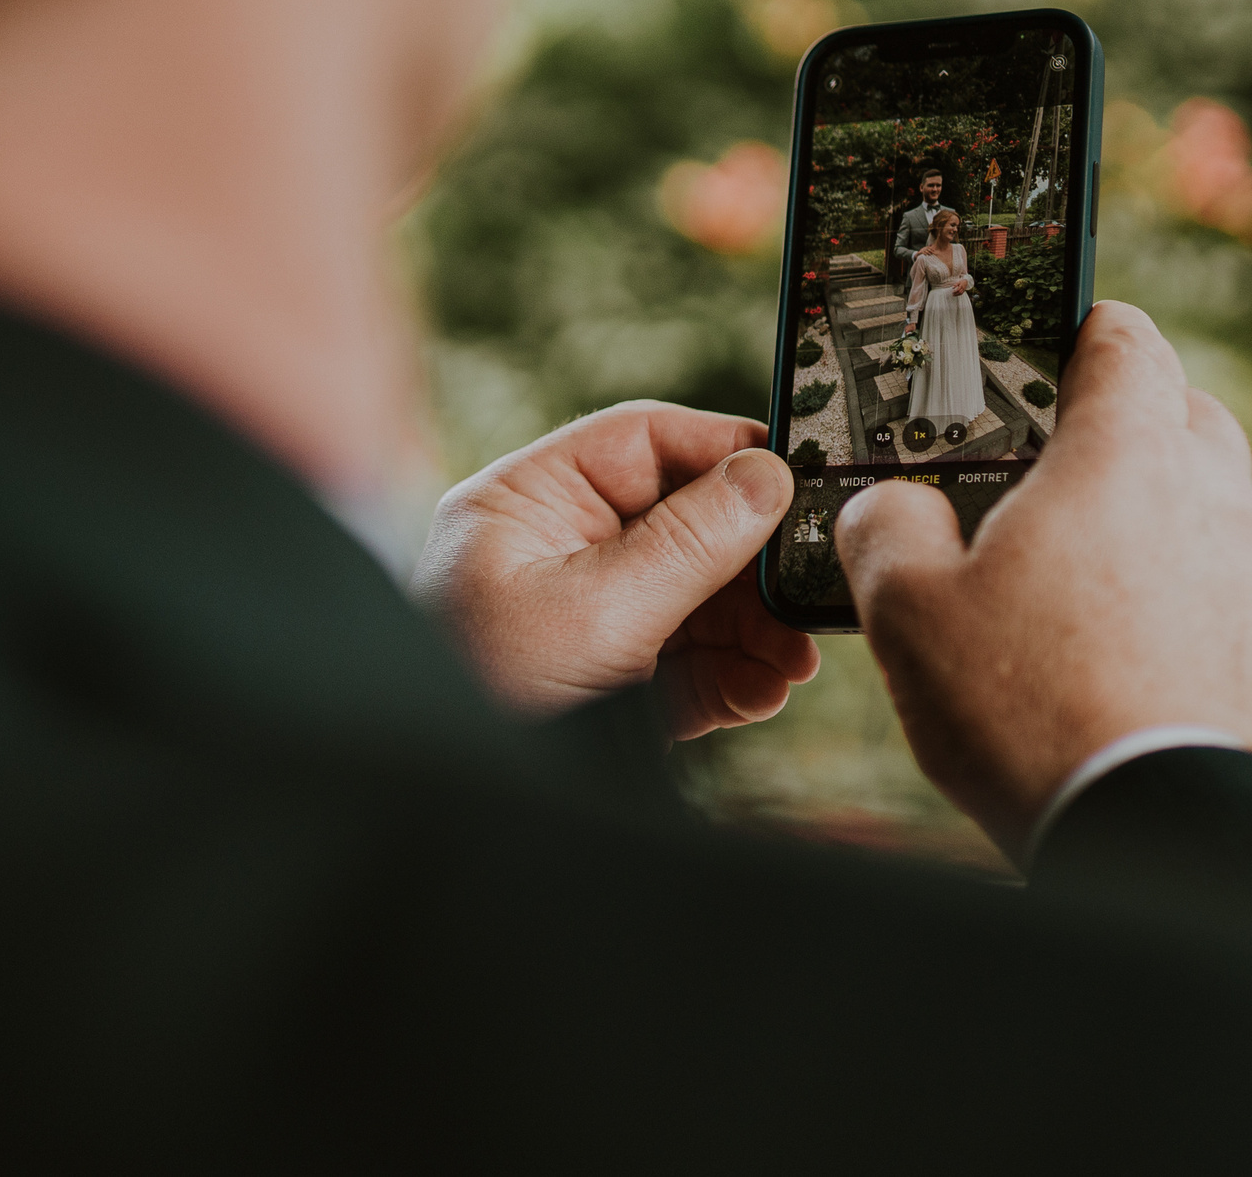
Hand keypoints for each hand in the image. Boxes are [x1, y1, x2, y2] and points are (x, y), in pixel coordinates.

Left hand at [415, 402, 819, 738]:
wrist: (444, 809)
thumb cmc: (480, 694)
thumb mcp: (594, 611)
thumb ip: (687, 543)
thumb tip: (767, 476)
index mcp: (531, 502)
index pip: (644, 443)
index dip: (726, 451)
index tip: (796, 475)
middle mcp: (560, 549)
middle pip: (685, 523)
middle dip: (752, 564)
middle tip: (807, 590)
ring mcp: (586, 617)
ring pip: (695, 598)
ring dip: (754, 629)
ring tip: (794, 660)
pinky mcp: (607, 681)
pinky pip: (684, 661)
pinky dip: (731, 675)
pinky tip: (764, 688)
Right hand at [836, 302, 1251, 857]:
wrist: (1163, 837)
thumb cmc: (1033, 708)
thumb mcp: (909, 610)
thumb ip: (886, 528)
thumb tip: (888, 510)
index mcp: (1128, 451)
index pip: (1123, 336)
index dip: (1077, 331)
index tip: (1040, 351)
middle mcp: (1214, 493)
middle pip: (1180, 412)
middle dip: (1121, 424)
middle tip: (1046, 470)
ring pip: (1208, 503)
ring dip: (1152, 517)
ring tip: (1074, 577)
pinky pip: (1226, 587)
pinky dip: (1181, 595)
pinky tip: (1121, 650)